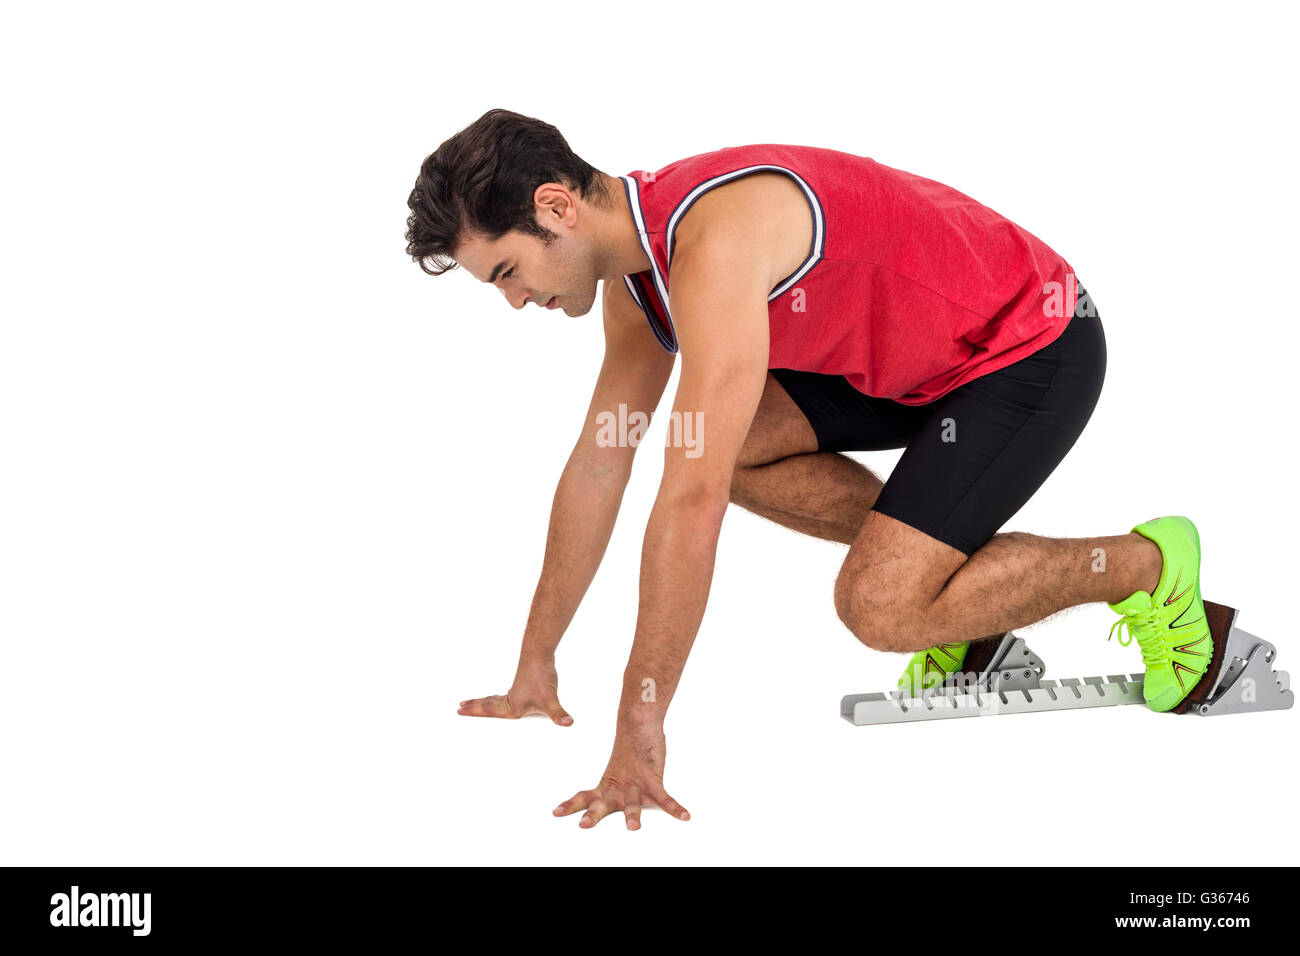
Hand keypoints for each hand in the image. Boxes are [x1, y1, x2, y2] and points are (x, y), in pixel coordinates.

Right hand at [457, 658, 572, 725]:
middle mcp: (511, 698)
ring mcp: (516, 690)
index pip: (488, 711)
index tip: (458, 710)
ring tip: (474, 702)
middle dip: (474, 707)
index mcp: (512, 706)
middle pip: (488, 704)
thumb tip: (568, 723)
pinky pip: (505, 694)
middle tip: (459, 706)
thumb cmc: (541, 676)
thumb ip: (558, 714)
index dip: (474, 712)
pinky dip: (498, 697)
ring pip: (495, 698)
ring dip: (484, 701)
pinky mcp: (523, 684)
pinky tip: (504, 698)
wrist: (539, 654)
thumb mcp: (550, 700)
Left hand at [553, 725, 689, 829]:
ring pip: (632, 803)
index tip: (555, 813)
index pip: (584, 797)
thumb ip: (613, 787)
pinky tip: (685, 816)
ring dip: (632, 816)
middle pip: (603, 804)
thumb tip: (607, 796)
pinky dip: (676, 808)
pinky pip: (666, 798)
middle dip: (594, 815)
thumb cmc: (630, 750)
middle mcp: (618, 787)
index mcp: (607, 785)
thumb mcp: (617, 771)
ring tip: (633, 828)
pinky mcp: (653, 780)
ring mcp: (636, 784)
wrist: (639, 723)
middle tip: (584, 825)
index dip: (570, 805)